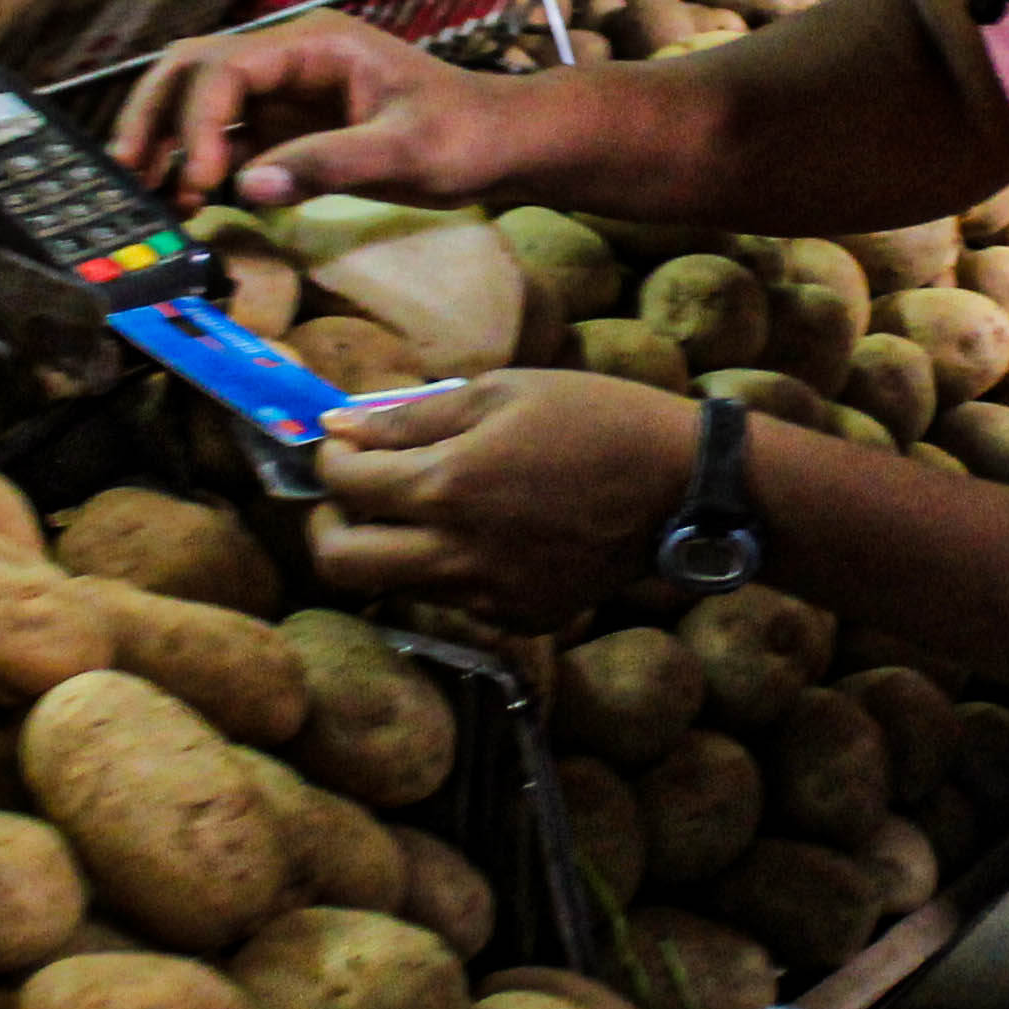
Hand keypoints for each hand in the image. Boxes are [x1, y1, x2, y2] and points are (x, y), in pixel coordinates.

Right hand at [111, 9, 518, 212]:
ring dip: (167, 140)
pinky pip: (228, 137)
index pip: (226, 67)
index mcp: (316, 45)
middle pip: (194, 68)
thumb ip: (327, 165)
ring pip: (201, 101)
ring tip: (145, 193)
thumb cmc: (468, 136)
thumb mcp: (408, 151)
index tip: (195, 177)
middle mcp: (290, 59)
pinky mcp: (290, 126)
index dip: (198, 119)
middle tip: (129, 174)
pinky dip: (198, 163)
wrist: (503, 144)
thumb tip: (245, 186)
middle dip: (156, 115)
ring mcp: (287, 91)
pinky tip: (184, 202)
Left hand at [305, 371, 700, 630]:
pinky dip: (449, 568)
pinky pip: (456, 601)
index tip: (343, 446)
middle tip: (347, 500)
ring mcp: (490, 595)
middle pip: (341, 565)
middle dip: (325, 527)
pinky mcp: (521, 617)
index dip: (329, 459)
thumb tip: (337, 428)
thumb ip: (411, 416)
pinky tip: (486, 532)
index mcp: (448, 484)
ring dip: (390, 546)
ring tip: (422, 507)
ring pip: (397, 587)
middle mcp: (458, 552)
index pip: (345, 483)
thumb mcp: (503, 391)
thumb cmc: (596, 419)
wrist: (683, 485)